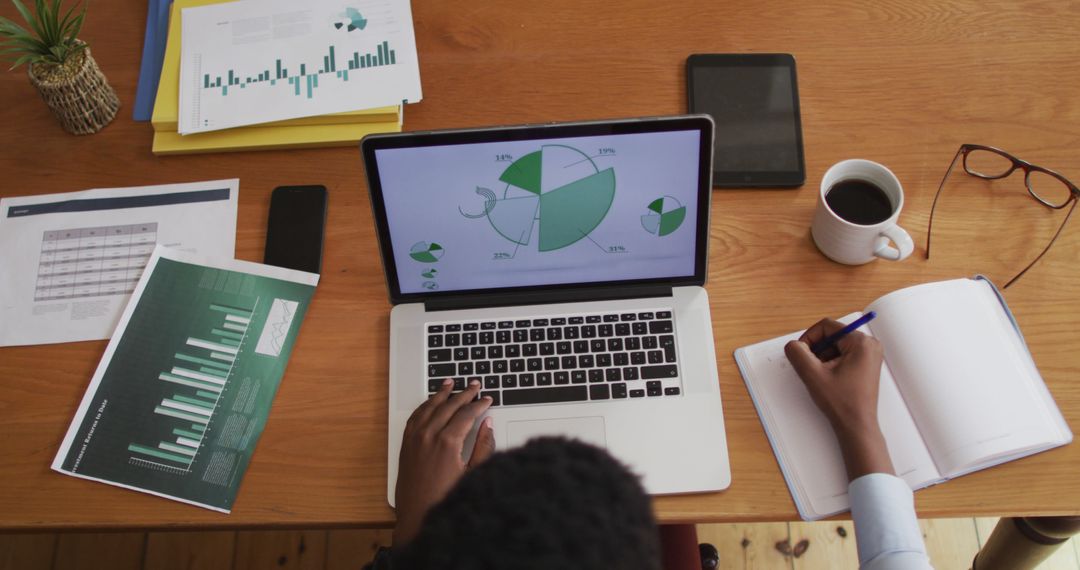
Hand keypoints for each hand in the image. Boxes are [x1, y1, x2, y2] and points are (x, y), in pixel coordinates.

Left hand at [394, 379, 494, 544]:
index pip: (467, 413)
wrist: (417, 518)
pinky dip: (424, 406)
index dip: (479, 404)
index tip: (488, 399)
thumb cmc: (445, 500)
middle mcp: (429, 436)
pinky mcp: (406, 445)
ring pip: (429, 407)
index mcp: (448, 442)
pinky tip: (429, 402)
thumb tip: (488, 425)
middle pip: (449, 405)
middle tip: (474, 384)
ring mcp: (415, 439)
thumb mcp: (473, 475)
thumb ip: (483, 447)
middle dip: (464, 393)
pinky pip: (415, 417)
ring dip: (441, 393)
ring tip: (450, 382)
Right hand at [784, 318, 893, 480]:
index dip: (809, 338)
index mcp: (861, 342)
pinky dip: (831, 363)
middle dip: (817, 350)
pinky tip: (829, 379)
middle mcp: (869, 345)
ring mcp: (870, 355)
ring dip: (823, 358)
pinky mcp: (866, 364)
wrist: (857, 426)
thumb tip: (793, 345)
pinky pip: (843, 354)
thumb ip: (797, 354)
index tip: (802, 355)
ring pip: (836, 346)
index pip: (826, 326)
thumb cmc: (841, 403)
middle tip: (812, 368)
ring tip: (821, 376)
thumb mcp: (813, 375)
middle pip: (832, 335)